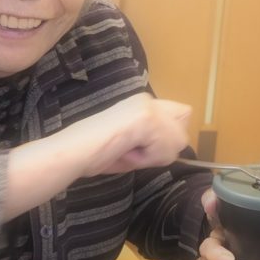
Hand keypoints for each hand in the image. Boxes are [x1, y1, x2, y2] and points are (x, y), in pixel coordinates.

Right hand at [2, 93, 190, 218]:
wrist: (75, 150)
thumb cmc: (96, 153)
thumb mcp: (134, 146)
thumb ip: (154, 141)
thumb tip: (176, 147)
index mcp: (144, 104)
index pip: (184, 113)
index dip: (172, 136)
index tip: (146, 148)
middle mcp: (149, 100)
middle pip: (184, 128)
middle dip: (166, 148)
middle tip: (137, 152)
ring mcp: (149, 108)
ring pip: (178, 141)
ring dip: (156, 156)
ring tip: (129, 153)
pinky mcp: (146, 119)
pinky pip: (165, 149)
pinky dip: (148, 159)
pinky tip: (127, 153)